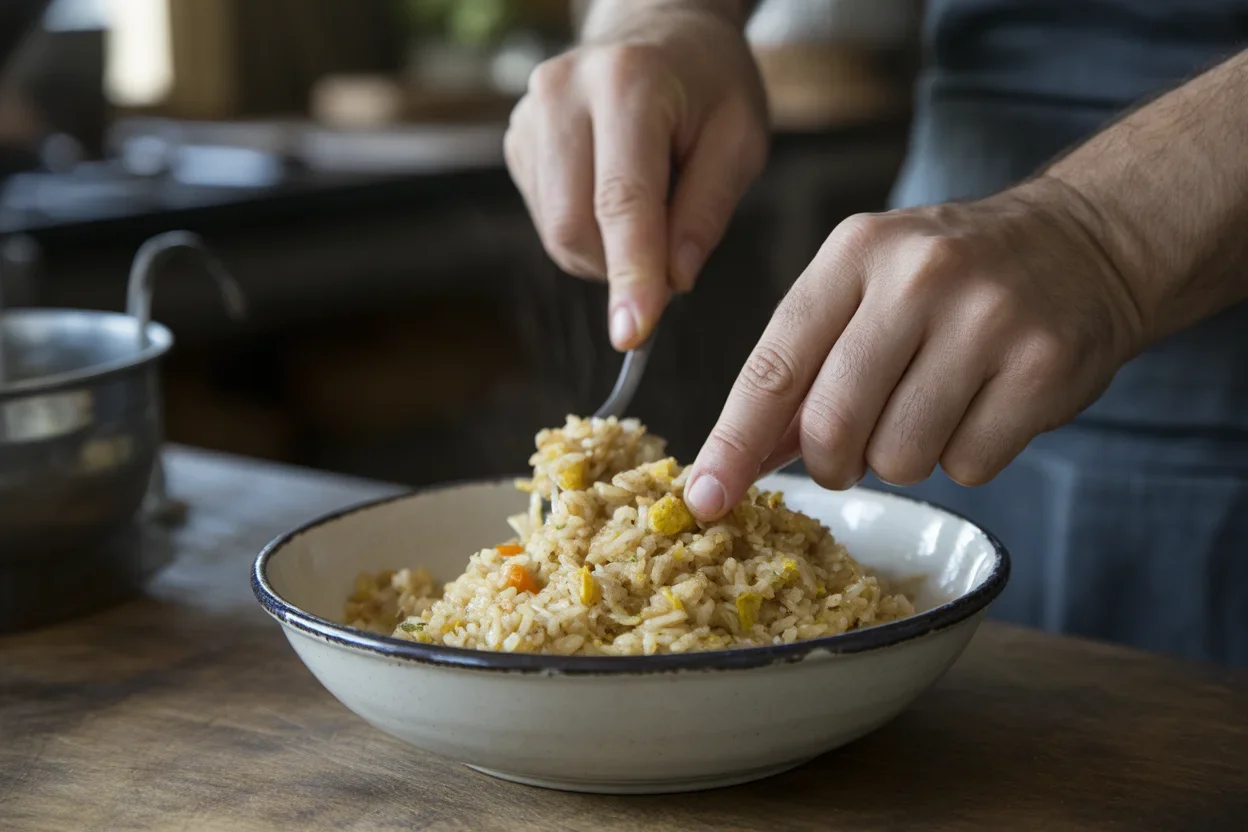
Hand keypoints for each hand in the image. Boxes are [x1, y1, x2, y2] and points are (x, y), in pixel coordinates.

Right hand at [504, 2, 767, 349]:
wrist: (659, 31)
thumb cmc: (709, 85)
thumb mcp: (739, 138)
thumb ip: (707, 211)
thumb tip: (673, 283)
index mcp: (627, 84)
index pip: (622, 201)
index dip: (628, 274)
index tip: (633, 334)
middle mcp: (563, 94)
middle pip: (573, 225)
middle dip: (618, 268)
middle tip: (670, 259)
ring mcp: (530, 115)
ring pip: (555, 231)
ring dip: (605, 251)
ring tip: (649, 206)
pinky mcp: (517, 140)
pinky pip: (546, 218)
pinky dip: (586, 231)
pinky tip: (613, 194)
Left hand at [684, 178, 1148, 518]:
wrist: (1082, 242)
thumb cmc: (949, 279)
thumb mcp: (865, 287)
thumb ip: (802, 365)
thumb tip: (739, 459)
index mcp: (855, 253)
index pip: (774, 367)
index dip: (733, 443)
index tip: (705, 499)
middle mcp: (918, 277)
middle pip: (833, 427)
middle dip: (831, 462)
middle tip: (852, 449)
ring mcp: (987, 320)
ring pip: (900, 459)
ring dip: (903, 459)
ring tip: (931, 406)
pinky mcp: (1043, 367)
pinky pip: (968, 467)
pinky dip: (965, 457)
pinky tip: (984, 406)